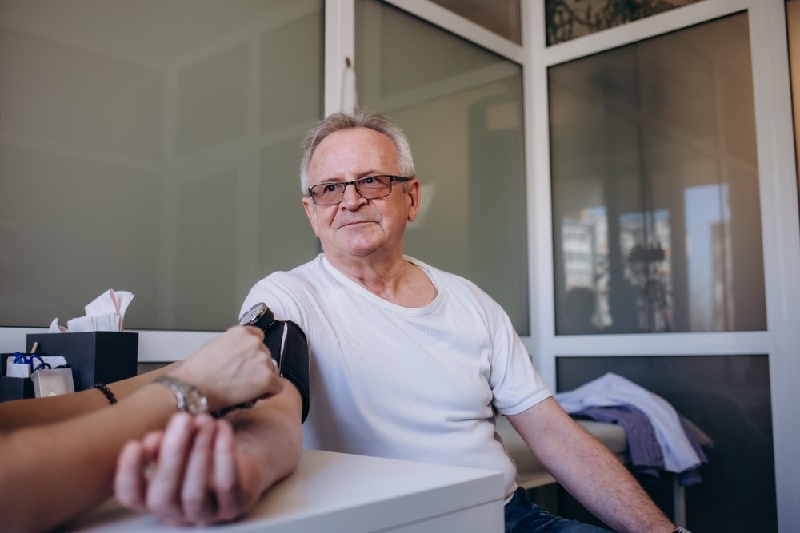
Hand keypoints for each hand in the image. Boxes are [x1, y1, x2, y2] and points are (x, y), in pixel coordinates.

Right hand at [114, 413, 263, 525]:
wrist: (241, 469)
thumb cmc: (199, 457)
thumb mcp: (177, 448)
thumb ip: (161, 446)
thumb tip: (151, 442)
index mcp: (154, 499)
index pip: (132, 497)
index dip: (129, 475)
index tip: (134, 444)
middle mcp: (176, 514)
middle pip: (164, 497)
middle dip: (172, 454)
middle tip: (182, 419)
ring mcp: (205, 516)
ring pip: (194, 493)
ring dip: (199, 452)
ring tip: (204, 420)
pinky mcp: (234, 507)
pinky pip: (228, 485)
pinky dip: (225, 454)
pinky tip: (223, 428)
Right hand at [170, 326, 282, 410]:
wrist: (193, 387)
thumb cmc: (197, 371)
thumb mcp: (214, 345)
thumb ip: (232, 344)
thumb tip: (239, 353)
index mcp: (241, 332)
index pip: (258, 338)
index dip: (253, 352)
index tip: (247, 362)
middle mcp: (254, 342)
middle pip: (265, 355)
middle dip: (257, 367)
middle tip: (242, 379)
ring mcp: (262, 359)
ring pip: (272, 371)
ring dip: (263, 379)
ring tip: (244, 389)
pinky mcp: (267, 378)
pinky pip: (277, 387)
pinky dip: (268, 393)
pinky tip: (253, 396)